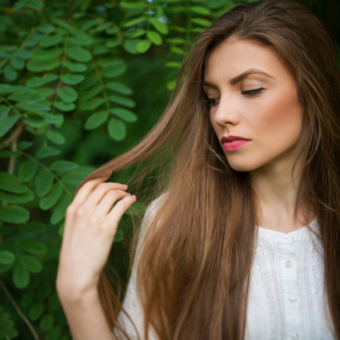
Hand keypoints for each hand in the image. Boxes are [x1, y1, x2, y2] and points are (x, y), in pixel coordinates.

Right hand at [56, 172, 135, 300]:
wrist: (75, 274)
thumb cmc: (75, 255)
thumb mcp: (72, 230)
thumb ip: (81, 215)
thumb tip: (95, 204)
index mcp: (72, 209)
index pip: (87, 185)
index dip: (100, 177)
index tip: (109, 173)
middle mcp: (83, 210)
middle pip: (102, 187)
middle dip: (115, 184)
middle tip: (124, 187)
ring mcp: (95, 218)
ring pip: (113, 194)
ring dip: (123, 192)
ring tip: (129, 195)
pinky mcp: (107, 227)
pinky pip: (121, 206)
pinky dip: (129, 200)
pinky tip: (133, 201)